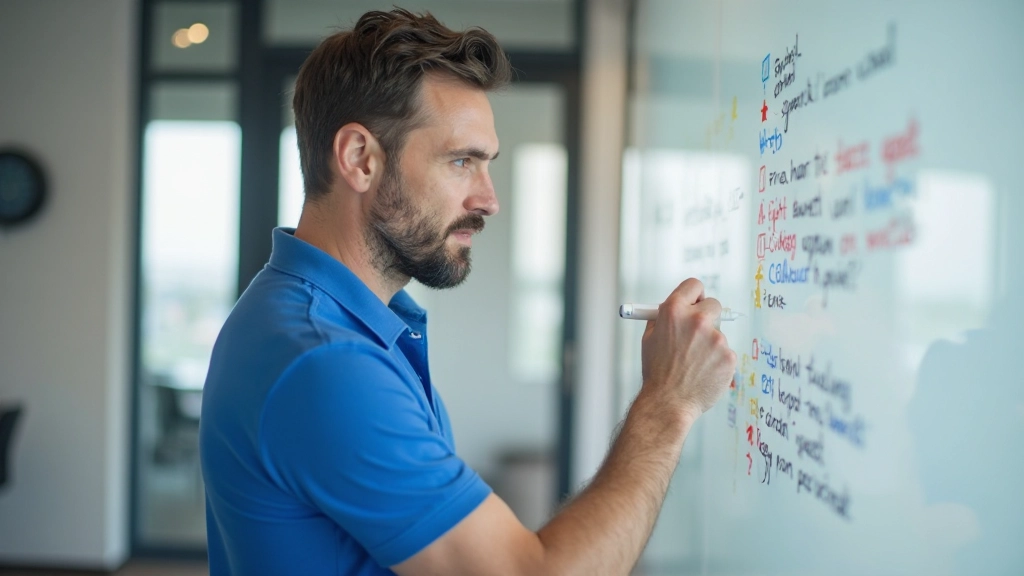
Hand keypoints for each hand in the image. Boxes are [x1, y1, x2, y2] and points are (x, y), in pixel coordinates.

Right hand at [640, 278, 737, 420]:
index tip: (696, 302)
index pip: (694, 285)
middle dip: (707, 316)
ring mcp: (716, 338)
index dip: (695, 294)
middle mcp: (697, 320)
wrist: (668, 402)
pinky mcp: (729, 356)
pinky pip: (725, 352)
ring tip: (694, 364)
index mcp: (674, 311)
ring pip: (718, 333)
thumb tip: (677, 305)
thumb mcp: (650, 338)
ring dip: (710, 344)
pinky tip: (703, 373)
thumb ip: (664, 318)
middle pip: (713, 304)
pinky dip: (717, 361)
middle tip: (698, 333)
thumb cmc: (657, 372)